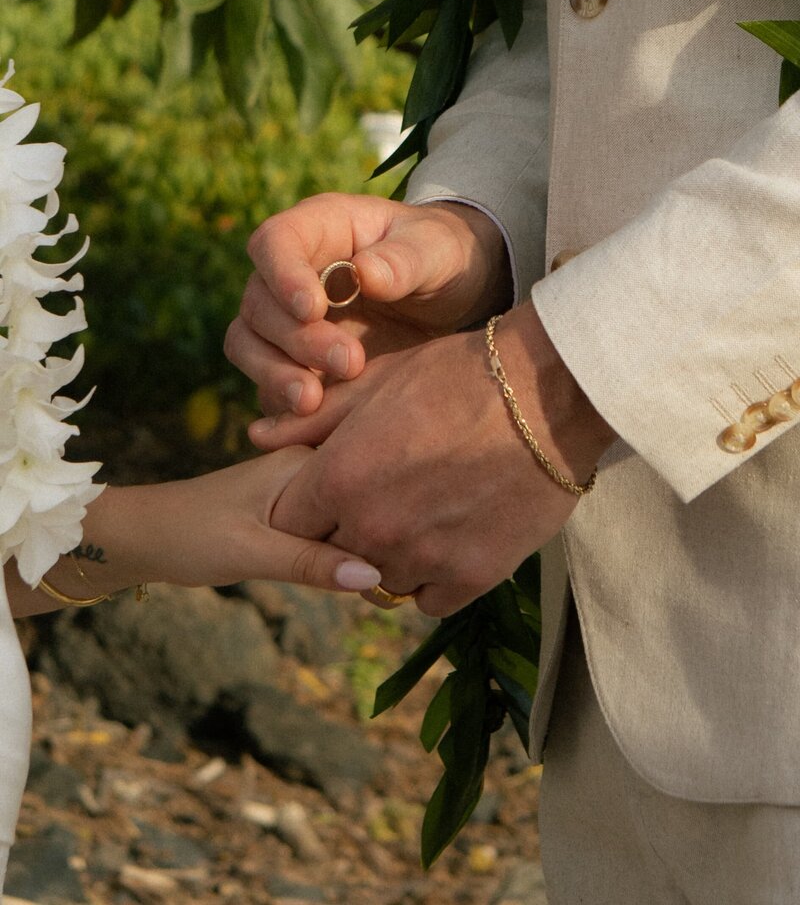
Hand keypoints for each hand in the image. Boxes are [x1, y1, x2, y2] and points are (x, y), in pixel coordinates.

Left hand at [8, 448, 382, 617]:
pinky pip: (335, 532)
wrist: (142, 535)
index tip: (402, 576)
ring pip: (353, 522)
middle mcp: (310, 466)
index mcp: (305, 462)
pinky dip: (343, 556)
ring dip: (363, 553)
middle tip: (390, 592)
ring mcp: (305, 487)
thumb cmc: (188, 535)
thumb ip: (312, 565)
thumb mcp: (252, 553)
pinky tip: (353, 581)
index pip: (368, 492)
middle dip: (381, 546)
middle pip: (366, 507)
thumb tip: (374, 579)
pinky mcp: (296, 508)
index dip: (389, 532)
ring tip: (378, 591)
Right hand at [224, 193, 511, 418]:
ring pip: (248, 344)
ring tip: (313, 402)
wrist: (449, 301)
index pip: (274, 242)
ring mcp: (284, 321)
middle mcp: (289, 274)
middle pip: (259, 303)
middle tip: (351, 362)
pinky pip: (266, 384)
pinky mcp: (291, 363)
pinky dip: (281, 402)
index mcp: (320, 230)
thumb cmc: (441, 258)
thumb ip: (406, 260)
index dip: (282, 275)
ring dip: (274, 374)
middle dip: (297, 338)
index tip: (312, 308)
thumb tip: (364, 274)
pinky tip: (313, 421)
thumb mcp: (439, 251)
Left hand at [260, 305, 614, 615]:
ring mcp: (422, 558)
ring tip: (420, 514)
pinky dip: (432, 577)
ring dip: (389, 555)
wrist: (547, 393)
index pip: (291, 522)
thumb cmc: (458, 374)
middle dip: (346, 532)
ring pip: (380, 580)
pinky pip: (429, 599)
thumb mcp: (377, 382)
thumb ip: (310, 418)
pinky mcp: (471, 577)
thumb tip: (256, 434)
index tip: (330, 493)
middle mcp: (372, 527)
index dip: (308, 507)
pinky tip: (448, 540)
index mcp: (340, 478)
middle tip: (384, 497)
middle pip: (333, 555)